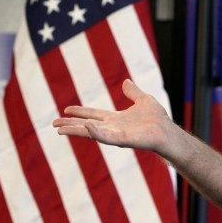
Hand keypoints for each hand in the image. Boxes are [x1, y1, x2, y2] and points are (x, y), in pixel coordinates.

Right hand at [52, 79, 172, 154]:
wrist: (167, 132)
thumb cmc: (158, 119)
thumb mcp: (143, 100)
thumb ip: (133, 92)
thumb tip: (126, 81)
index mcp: (115, 119)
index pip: (93, 114)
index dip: (80, 111)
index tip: (65, 109)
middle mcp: (112, 128)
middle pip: (86, 126)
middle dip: (70, 125)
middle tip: (53, 124)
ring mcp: (116, 135)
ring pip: (91, 133)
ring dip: (76, 130)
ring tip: (60, 129)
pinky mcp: (123, 140)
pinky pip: (107, 137)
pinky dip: (96, 132)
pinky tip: (86, 127)